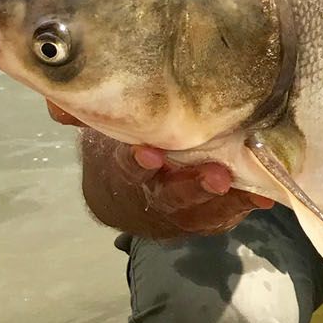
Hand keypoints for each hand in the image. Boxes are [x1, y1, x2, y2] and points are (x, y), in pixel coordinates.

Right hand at [51, 101, 264, 238]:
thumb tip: (60, 104)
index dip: (137, 165)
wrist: (123, 192)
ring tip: (245, 185)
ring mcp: (179, 213)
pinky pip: (223, 217)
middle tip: (216, 175)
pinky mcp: (204, 218)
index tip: (150, 153)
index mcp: (121, 174)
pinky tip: (262, 194)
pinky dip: (243, 206)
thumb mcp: (100, 129)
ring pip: (200, 213)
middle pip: (170, 198)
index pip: (126, 171)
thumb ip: (86, 113)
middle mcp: (151, 199)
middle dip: (192, 188)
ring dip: (223, 201)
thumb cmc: (115, 146)